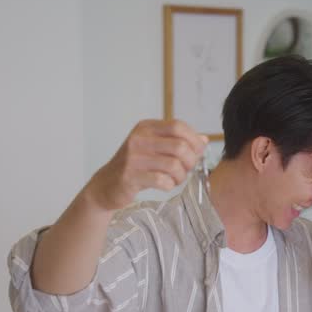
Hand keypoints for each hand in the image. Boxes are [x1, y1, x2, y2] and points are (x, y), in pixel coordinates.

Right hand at [86, 119, 207, 210]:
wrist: (106, 185)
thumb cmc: (135, 166)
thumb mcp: (154, 148)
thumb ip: (177, 142)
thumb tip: (204, 139)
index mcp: (146, 128)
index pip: (178, 126)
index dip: (194, 140)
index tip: (197, 153)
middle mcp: (138, 139)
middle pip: (180, 146)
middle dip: (190, 161)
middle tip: (186, 169)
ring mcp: (133, 157)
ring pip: (173, 165)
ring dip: (180, 176)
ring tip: (176, 179)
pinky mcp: (130, 176)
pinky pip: (162, 180)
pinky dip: (170, 185)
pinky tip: (166, 185)